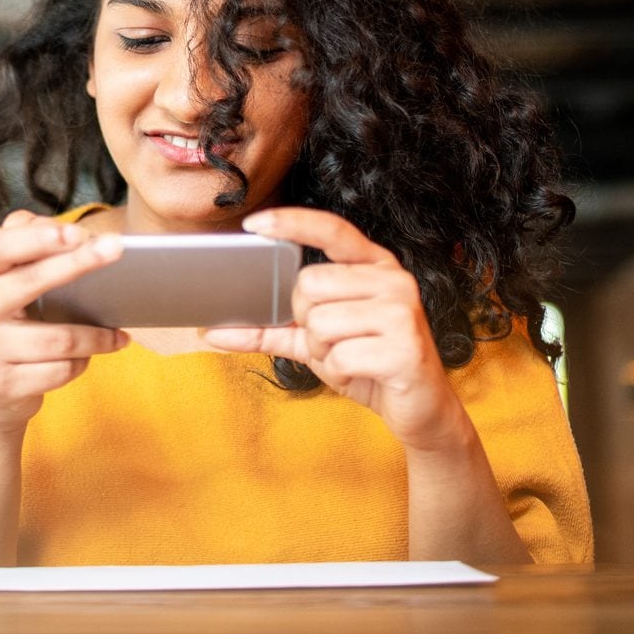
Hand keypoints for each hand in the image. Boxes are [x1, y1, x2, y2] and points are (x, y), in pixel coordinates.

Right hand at [0, 210, 127, 432]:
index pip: (0, 247)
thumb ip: (28, 246)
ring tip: (119, 333)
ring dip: (96, 336)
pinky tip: (91, 357)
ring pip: (57, 338)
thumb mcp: (8, 282)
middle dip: (78, 263)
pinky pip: (59, 370)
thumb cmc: (11, 323)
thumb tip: (68, 231)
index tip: (78, 232)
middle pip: (29, 282)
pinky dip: (82, 363)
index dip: (38, 237)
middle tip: (117, 250)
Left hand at [200, 206, 470, 451]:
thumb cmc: (368, 366)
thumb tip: (212, 331)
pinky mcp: (406, 347)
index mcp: (374, 266)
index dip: (291, 223)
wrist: (422, 410)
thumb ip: (270, 330)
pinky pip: (338, 356)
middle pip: (309, 284)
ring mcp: (403, 311)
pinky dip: (338, 372)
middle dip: (306, 322)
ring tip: (350, 358)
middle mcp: (393, 279)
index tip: (254, 225)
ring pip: (320, 323)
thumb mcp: (316, 343)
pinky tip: (363, 373)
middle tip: (332, 341)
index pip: (331, 229)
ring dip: (322, 351)